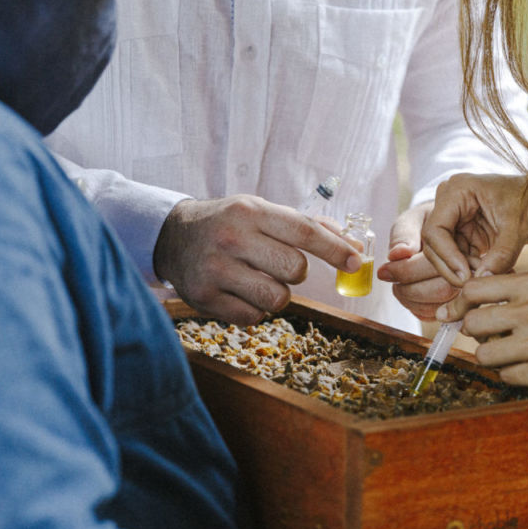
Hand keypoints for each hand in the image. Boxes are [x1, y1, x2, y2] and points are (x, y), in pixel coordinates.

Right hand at [153, 196, 360, 323]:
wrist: (172, 236)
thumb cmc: (229, 223)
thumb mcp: (261, 211)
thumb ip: (305, 226)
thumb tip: (353, 246)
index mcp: (250, 211)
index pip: (304, 231)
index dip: (334, 249)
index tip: (354, 262)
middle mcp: (232, 238)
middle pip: (294, 269)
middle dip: (297, 272)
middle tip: (279, 265)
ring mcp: (216, 269)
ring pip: (276, 298)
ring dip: (277, 294)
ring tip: (259, 280)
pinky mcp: (204, 297)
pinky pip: (253, 317)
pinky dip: (255, 310)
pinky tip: (240, 292)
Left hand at [377, 203, 460, 319]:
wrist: (444, 228)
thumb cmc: (428, 222)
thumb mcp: (415, 218)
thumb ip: (405, 234)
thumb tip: (398, 253)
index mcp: (464, 244)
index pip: (436, 265)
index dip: (406, 271)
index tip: (384, 271)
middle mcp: (473, 268)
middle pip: (442, 290)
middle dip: (409, 290)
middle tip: (392, 283)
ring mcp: (469, 287)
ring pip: (443, 307)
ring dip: (413, 302)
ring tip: (399, 288)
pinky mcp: (461, 300)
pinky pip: (443, 314)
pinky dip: (421, 310)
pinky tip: (411, 298)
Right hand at [421, 173, 527, 287]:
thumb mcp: (519, 228)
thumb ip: (501, 255)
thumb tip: (482, 280)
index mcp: (457, 190)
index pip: (435, 230)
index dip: (447, 256)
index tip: (466, 276)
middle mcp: (449, 202)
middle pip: (434, 244)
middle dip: (451, 267)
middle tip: (472, 285)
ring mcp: (454, 218)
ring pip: (443, 254)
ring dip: (461, 270)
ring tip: (487, 277)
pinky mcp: (462, 232)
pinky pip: (456, 257)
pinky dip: (469, 269)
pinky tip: (487, 274)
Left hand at [438, 272, 527, 391]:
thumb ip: (511, 293)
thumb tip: (463, 303)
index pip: (473, 289)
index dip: (457, 304)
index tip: (451, 315)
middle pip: (472, 324)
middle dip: (477, 335)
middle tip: (494, 339)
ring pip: (484, 355)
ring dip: (495, 358)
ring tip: (518, 355)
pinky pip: (506, 376)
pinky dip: (515, 375)